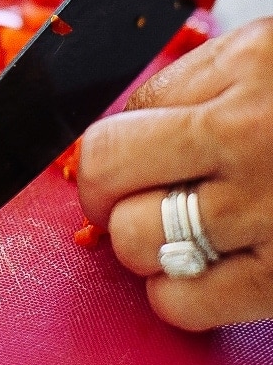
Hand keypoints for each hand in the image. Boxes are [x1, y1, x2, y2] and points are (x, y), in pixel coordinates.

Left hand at [77, 19, 272, 329]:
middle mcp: (247, 133)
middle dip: (107, 187)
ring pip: (133, 237)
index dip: (131, 134)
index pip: (134, 106)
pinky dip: (176, 295)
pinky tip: (205, 271)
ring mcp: (264, 209)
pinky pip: (181, 302)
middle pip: (107, 166)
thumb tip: (136, 123)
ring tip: (184, 232)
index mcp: (251, 63)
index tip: (148, 150)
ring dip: (143, 241)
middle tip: (134, 194)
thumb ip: (213, 81)